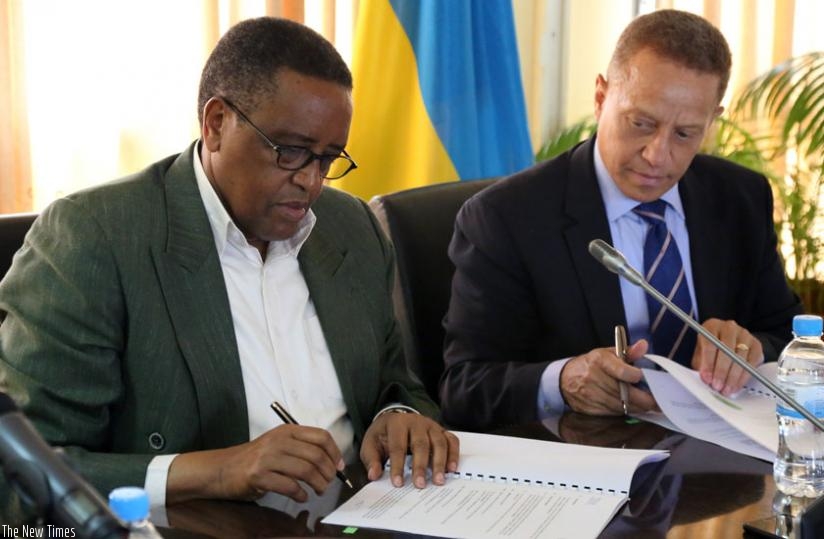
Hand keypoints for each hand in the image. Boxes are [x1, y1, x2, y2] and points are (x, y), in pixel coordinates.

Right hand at [167, 424, 344, 503]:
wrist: (222, 468)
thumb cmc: (254, 459)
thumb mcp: (278, 445)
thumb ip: (301, 448)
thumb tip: (332, 462)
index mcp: (287, 431)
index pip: (321, 436)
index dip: (335, 453)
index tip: (339, 466)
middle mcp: (279, 440)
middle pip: (316, 455)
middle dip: (329, 473)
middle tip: (329, 483)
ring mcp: (268, 457)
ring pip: (306, 470)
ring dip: (318, 484)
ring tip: (318, 491)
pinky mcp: (258, 475)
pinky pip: (289, 486)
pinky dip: (300, 494)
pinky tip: (302, 497)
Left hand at [360, 412, 459, 488]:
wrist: (395, 419)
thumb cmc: (384, 435)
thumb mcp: (371, 444)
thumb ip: (372, 459)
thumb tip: (374, 475)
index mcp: (396, 423)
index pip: (397, 446)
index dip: (397, 465)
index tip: (398, 483)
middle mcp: (416, 422)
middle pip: (420, 443)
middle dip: (420, 465)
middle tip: (420, 484)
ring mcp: (431, 425)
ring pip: (438, 442)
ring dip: (439, 462)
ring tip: (438, 481)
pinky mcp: (442, 430)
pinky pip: (451, 440)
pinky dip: (453, 454)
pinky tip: (451, 469)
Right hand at [560, 339, 655, 414]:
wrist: (565, 379)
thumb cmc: (592, 365)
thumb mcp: (608, 354)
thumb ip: (629, 352)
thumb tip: (643, 345)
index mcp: (599, 360)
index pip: (622, 371)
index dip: (636, 376)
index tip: (644, 378)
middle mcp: (592, 377)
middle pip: (624, 392)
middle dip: (643, 399)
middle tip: (656, 402)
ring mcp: (589, 394)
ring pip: (620, 405)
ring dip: (636, 407)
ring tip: (647, 406)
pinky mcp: (588, 407)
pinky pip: (612, 413)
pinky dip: (624, 411)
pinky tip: (631, 408)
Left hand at [692, 318, 763, 395]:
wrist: (730, 344)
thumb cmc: (711, 350)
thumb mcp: (700, 355)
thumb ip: (701, 365)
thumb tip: (704, 379)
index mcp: (712, 326)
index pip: (710, 343)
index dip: (708, 363)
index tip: (706, 378)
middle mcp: (729, 327)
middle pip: (727, 350)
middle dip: (721, 371)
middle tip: (717, 386)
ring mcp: (745, 335)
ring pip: (740, 357)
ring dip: (733, 377)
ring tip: (726, 389)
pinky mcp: (756, 345)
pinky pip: (751, 363)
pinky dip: (743, 377)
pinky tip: (736, 385)